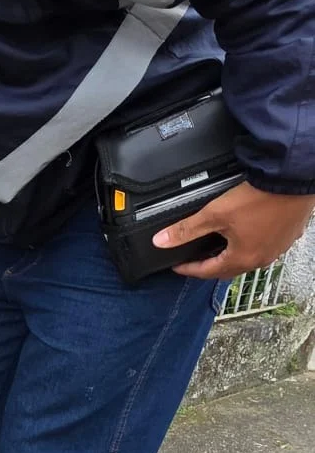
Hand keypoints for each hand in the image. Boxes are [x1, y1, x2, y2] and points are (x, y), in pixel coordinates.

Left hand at [153, 181, 314, 278]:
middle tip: (193, 261)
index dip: (189, 269)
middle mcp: (262, 258)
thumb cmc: (259, 198)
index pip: (208, 272)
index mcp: (243, 258)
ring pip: (248, 259)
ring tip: (214, 249)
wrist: (292, 180)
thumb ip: (186, 229)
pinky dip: (248, 246)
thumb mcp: (214, 214)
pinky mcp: (287, 235)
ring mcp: (277, 248)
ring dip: (229, 258)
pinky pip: (263, 247)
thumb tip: (161, 241)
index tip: (177, 266)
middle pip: (229, 269)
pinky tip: (243, 236)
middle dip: (209, 267)